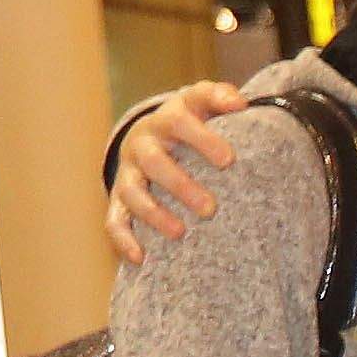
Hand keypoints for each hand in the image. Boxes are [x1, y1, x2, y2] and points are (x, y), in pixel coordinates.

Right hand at [107, 82, 253, 258]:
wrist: (155, 132)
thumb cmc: (192, 120)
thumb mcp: (203, 102)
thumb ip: (220, 97)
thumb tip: (241, 102)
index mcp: (168, 118)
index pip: (180, 121)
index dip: (202, 138)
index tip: (229, 160)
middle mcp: (143, 144)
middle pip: (153, 161)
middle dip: (179, 184)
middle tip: (210, 208)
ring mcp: (129, 171)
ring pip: (132, 192)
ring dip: (153, 213)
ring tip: (179, 233)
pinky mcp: (120, 198)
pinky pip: (115, 220)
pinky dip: (124, 238)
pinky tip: (141, 258)